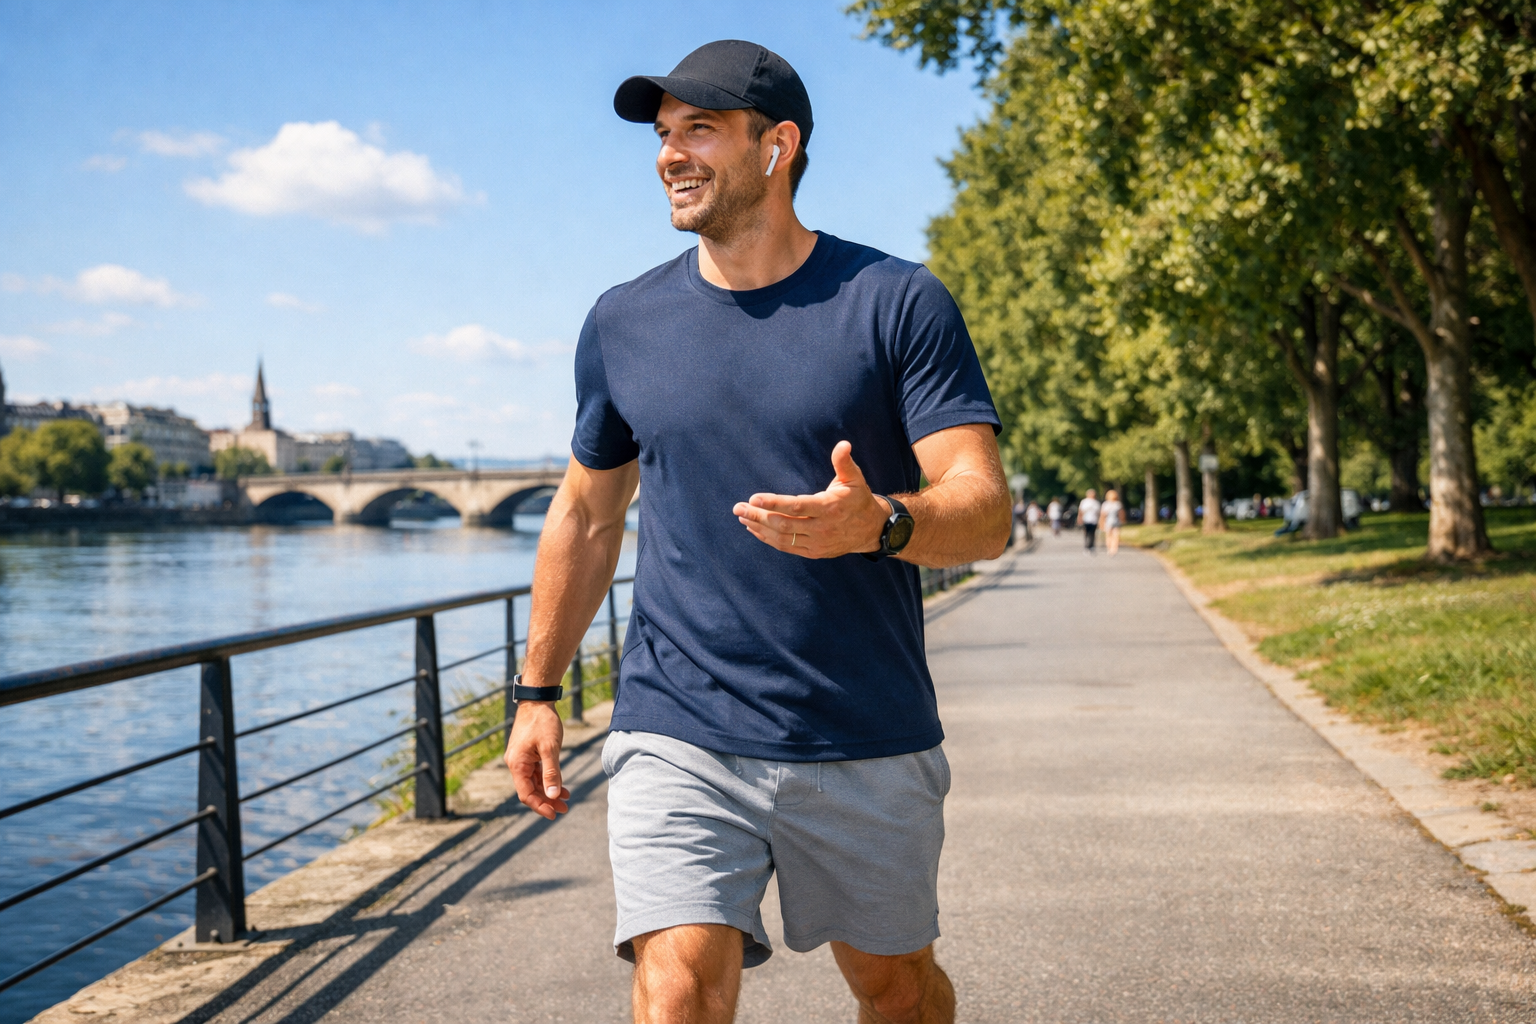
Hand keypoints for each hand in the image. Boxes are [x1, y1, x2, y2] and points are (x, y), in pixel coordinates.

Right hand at [503, 700, 569, 819]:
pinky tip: (562, 785)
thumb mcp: (550, 748)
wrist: (537, 701)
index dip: (540, 806)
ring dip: (549, 791)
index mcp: (517, 764)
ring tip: (566, 799)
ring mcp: (521, 758)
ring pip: (534, 782)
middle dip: (547, 800)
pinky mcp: (527, 754)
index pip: (526, 793)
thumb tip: (553, 794)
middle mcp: (516, 763)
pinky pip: (536, 772)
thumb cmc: (543, 722)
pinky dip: (548, 779)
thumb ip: (552, 772)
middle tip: (565, 809)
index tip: (554, 814)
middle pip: (530, 790)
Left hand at [732, 441, 891, 558]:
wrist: (871, 530)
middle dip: (758, 516)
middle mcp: (821, 528)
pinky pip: (787, 547)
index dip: (774, 503)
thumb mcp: (854, 478)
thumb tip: (843, 444)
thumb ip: (844, 462)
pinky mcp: (813, 552)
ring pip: (782, 538)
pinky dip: (768, 539)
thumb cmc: (858, 499)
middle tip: (738, 508)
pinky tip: (755, 529)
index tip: (753, 499)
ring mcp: (817, 543)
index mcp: (829, 508)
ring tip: (742, 518)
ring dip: (759, 528)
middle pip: (784, 524)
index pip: (797, 506)